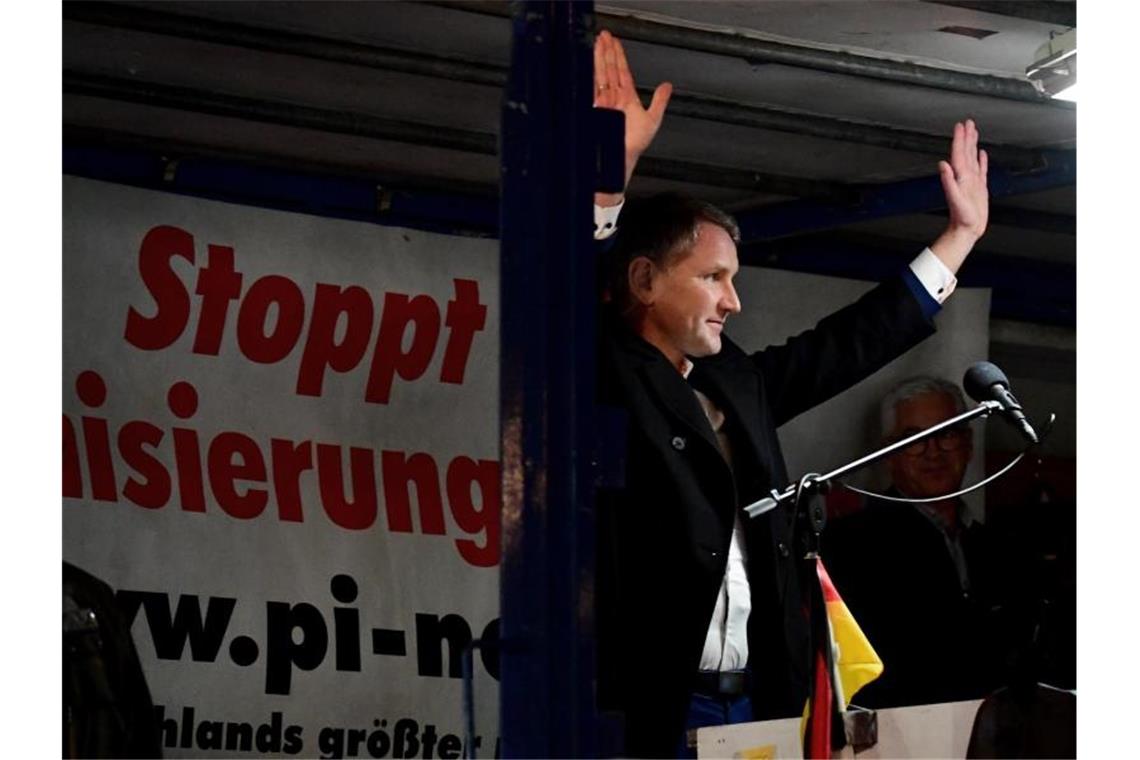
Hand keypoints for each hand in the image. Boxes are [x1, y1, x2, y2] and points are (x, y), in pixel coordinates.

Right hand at [594, 30, 671, 195]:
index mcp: (626, 98)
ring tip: (598, 41)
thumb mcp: (653, 120)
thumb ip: (659, 101)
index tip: (615, 42)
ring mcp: (602, 101)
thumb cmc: (633, 146)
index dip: (619, 55)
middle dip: (606, 51)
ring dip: (599, 56)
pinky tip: (589, 60)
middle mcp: (613, 98)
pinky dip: (591, 72)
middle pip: (609, 69)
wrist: (620, 160)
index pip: (621, 71)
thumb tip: (667, 86)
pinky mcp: (594, 107)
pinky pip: (592, 86)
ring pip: (600, 74)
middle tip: (604, 35)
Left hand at [931, 119, 988, 271]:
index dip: (959, 139)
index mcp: (960, 177)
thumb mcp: (955, 199)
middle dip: (966, 137)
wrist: (967, 230)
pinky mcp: (979, 187)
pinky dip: (982, 160)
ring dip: (972, 144)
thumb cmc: (961, 218)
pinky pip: (982, 170)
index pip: (958, 153)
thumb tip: (942, 165)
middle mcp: (965, 176)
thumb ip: (948, 181)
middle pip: (965, 152)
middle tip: (967, 123)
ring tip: (973, 132)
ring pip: (972, 157)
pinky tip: (982, 154)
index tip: (960, 126)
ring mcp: (972, 181)